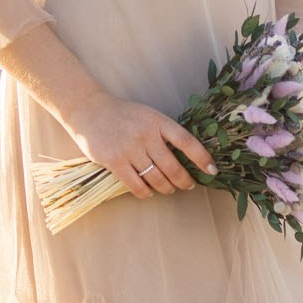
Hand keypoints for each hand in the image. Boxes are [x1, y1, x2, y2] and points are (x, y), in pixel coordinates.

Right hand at [72, 93, 214, 198]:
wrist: (89, 110)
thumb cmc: (122, 115)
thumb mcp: (148, 116)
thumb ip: (164, 133)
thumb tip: (185, 158)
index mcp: (158, 121)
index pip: (187, 142)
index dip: (202, 158)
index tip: (212, 170)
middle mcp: (146, 135)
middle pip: (173, 166)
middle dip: (184, 180)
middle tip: (188, 185)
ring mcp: (130, 149)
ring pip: (156, 178)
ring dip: (166, 188)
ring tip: (169, 189)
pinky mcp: (114, 162)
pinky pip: (136, 185)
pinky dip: (146, 192)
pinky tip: (149, 191)